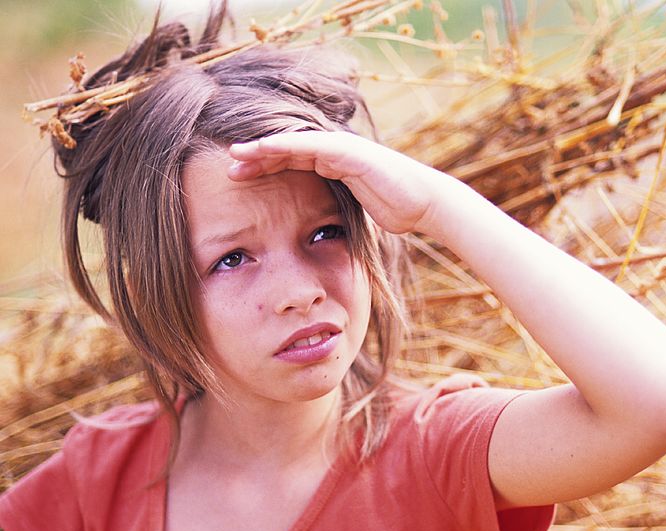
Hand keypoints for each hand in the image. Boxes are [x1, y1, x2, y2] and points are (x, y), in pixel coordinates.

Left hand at [227, 130, 451, 235]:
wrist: (423, 203)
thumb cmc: (396, 211)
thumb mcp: (355, 217)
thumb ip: (336, 217)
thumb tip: (322, 240)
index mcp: (334, 167)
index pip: (292, 163)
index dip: (265, 169)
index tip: (238, 180)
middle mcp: (334, 152)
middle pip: (286, 150)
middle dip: (257, 159)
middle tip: (228, 168)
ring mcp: (340, 148)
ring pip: (292, 143)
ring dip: (262, 149)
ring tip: (235, 155)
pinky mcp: (346, 149)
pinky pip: (308, 144)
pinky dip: (283, 144)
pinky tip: (262, 148)